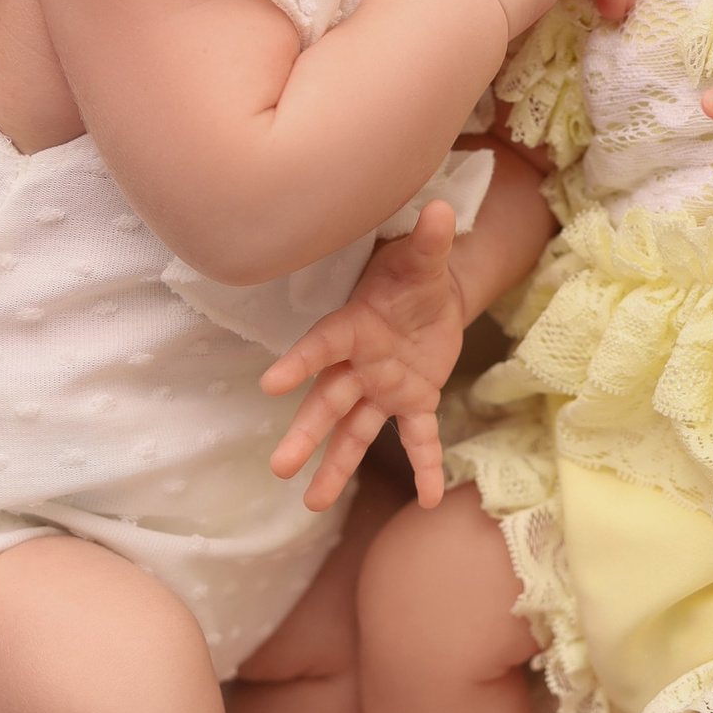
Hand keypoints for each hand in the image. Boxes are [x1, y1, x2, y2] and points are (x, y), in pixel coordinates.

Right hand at [260, 200, 469, 510]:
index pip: (323, 345)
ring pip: (354, 431)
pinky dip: (425, 466)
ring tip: (313, 503)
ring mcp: (382, 386)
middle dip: (306, 434)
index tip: (270, 384)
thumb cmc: (415, 272)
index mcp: (355, 326)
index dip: (299, 362)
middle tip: (279, 467)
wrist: (437, 290)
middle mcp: (360, 364)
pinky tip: (427, 500)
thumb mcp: (425, 257)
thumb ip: (430, 239)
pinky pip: (416, 439)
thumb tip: (442, 209)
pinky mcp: (411, 401)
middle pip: (328, 401)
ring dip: (335, 466)